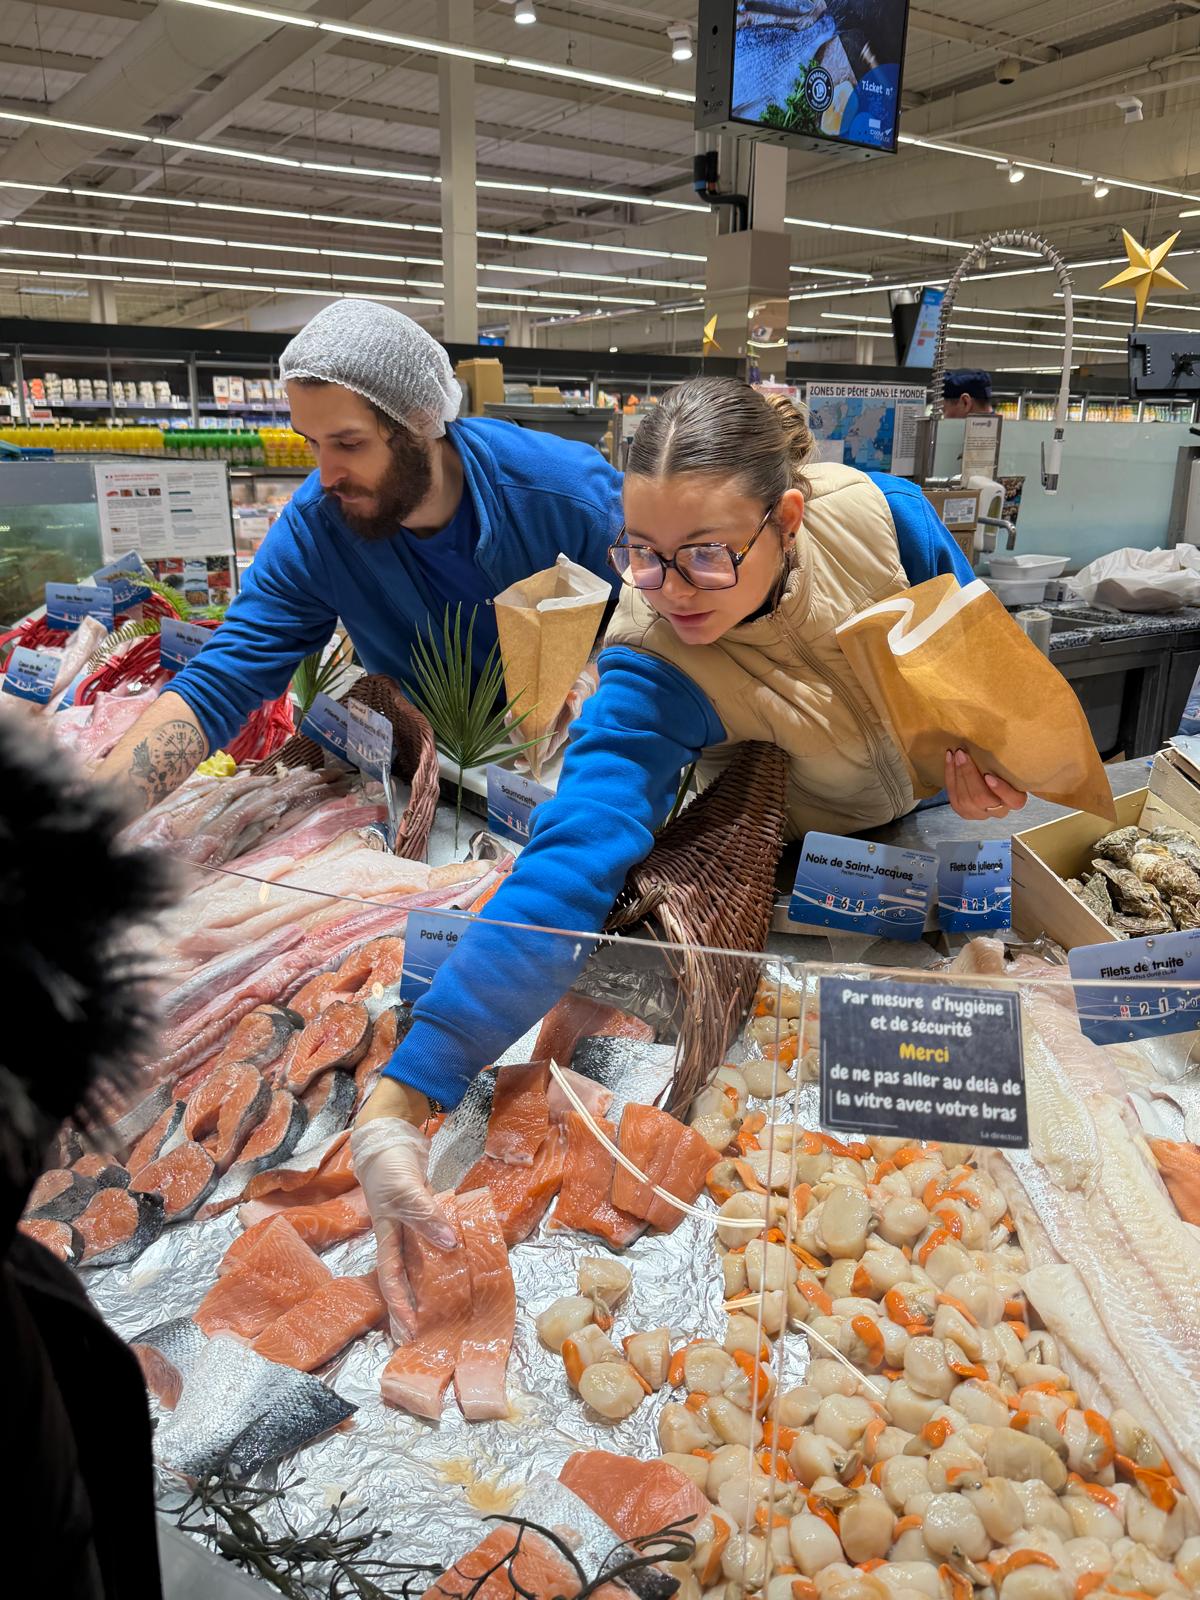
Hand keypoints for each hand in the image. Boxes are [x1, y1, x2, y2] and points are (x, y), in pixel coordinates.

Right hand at [351, 1092, 456, 1340]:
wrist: (391, 1139)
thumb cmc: (390, 1167)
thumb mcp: (405, 1191)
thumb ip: (426, 1216)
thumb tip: (449, 1244)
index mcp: (387, 1237)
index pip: (391, 1279)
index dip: (399, 1305)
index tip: (409, 1331)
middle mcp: (399, 1238)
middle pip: (404, 1279)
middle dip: (411, 1309)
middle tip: (424, 1338)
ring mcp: (412, 1228)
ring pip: (422, 1264)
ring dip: (431, 1286)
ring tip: (447, 1310)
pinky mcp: (426, 1216)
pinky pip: (436, 1242)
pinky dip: (446, 1254)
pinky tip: (462, 1265)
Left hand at [945, 748, 1027, 822]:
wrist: (990, 784)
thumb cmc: (1005, 772)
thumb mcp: (1011, 769)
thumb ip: (1008, 763)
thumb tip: (1000, 737)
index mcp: (1015, 801)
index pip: (1014, 800)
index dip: (1001, 789)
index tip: (989, 776)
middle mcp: (998, 811)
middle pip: (982, 798)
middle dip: (969, 774)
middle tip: (962, 753)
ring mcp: (979, 814)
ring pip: (965, 799)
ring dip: (957, 773)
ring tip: (955, 754)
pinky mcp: (963, 811)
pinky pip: (953, 796)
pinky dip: (949, 775)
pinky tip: (949, 759)